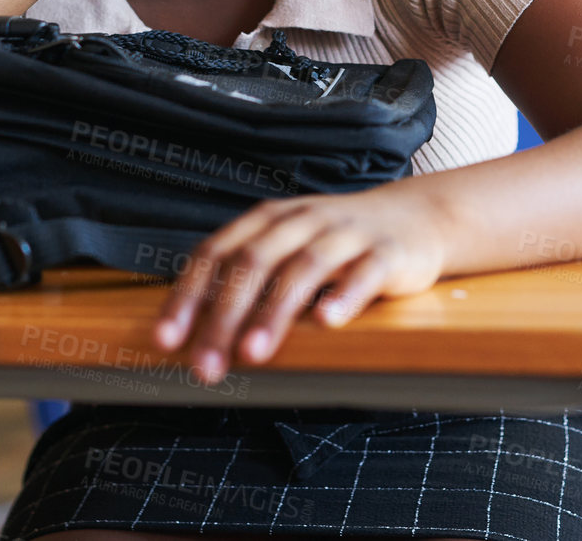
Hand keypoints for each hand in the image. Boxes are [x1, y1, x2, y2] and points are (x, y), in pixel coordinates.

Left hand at [152, 185, 448, 383]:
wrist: (415, 218)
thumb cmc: (338, 242)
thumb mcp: (286, 248)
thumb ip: (246, 279)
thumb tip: (192, 328)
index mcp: (268, 220)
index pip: (215, 253)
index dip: (187, 296)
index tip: (166, 340)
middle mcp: (302, 221)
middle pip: (252, 263)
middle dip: (223, 317)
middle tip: (206, 364)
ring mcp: (345, 234)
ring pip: (302, 269)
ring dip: (273, 313)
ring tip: (253, 353)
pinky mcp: (386, 252)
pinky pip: (363, 274)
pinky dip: (343, 297)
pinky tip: (327, 322)